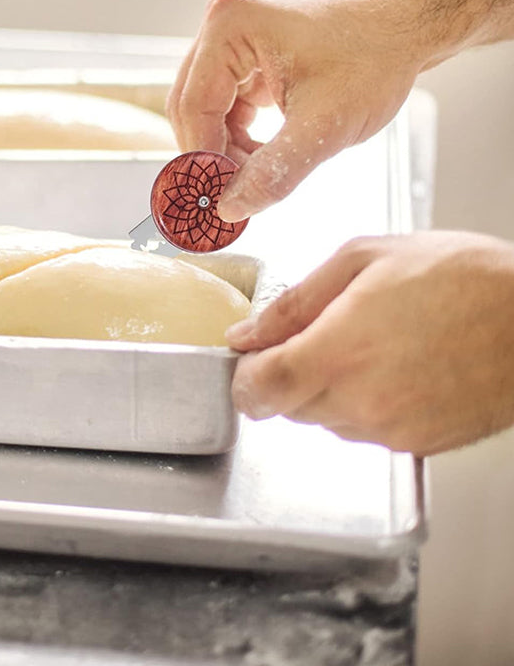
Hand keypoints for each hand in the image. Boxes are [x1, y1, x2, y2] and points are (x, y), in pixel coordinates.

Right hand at [165, 0, 426, 220]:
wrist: (410, 24)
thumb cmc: (376, 57)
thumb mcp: (324, 126)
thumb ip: (273, 173)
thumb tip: (230, 209)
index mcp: (231, 25)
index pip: (193, 106)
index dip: (201, 159)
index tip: (215, 200)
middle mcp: (223, 21)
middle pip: (192, 106)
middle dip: (212, 154)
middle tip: (231, 196)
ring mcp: (234, 34)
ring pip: (207, 108)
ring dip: (225, 148)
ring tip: (255, 176)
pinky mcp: (247, 49)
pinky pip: (227, 102)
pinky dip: (239, 134)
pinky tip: (262, 155)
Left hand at [226, 232, 513, 454]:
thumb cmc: (461, 278)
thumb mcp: (363, 260)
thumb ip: (293, 302)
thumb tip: (246, 334)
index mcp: (337, 352)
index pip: (257, 390)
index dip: (244, 376)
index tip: (252, 358)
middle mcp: (360, 402)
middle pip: (287, 406)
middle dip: (289, 373)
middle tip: (322, 334)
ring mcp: (391, 430)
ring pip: (324, 419)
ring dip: (328, 388)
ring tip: (370, 344)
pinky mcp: (418, 445)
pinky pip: (365, 430)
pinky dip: (364, 403)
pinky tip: (396, 367)